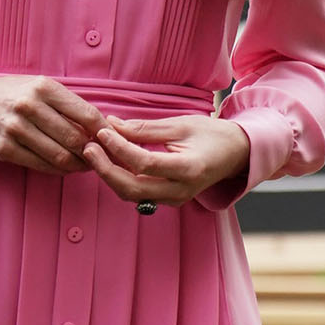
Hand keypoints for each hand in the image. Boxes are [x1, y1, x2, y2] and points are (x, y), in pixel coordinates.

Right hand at [0, 74, 105, 173]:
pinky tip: (64, 167)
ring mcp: (15, 129)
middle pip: (75, 139)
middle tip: (100, 158)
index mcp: (44, 87)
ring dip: (77, 165)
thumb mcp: (39, 87)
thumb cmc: (13, 94)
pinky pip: (41, 165)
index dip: (104, 131)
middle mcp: (29, 106)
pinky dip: (58, 170)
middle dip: (92, 152)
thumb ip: (67, 104)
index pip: (86, 114)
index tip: (111, 140)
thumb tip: (102, 127)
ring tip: (84, 165)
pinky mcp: (5, 148)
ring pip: (60, 156)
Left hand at [83, 114, 248, 206]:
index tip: (102, 132)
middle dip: (105, 169)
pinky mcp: (168, 200)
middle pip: (132, 188)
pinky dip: (120, 178)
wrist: (236, 154)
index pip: (144, 164)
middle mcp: (181, 191)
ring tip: (93, 152)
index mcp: (188, 169)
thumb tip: (112, 124)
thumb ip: (145, 128)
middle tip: (88, 147)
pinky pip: (138, 194)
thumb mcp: (181, 124)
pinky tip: (109, 161)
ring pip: (131, 195)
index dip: (120, 148)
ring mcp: (175, 200)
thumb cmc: (212, 135)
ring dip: (109, 175)